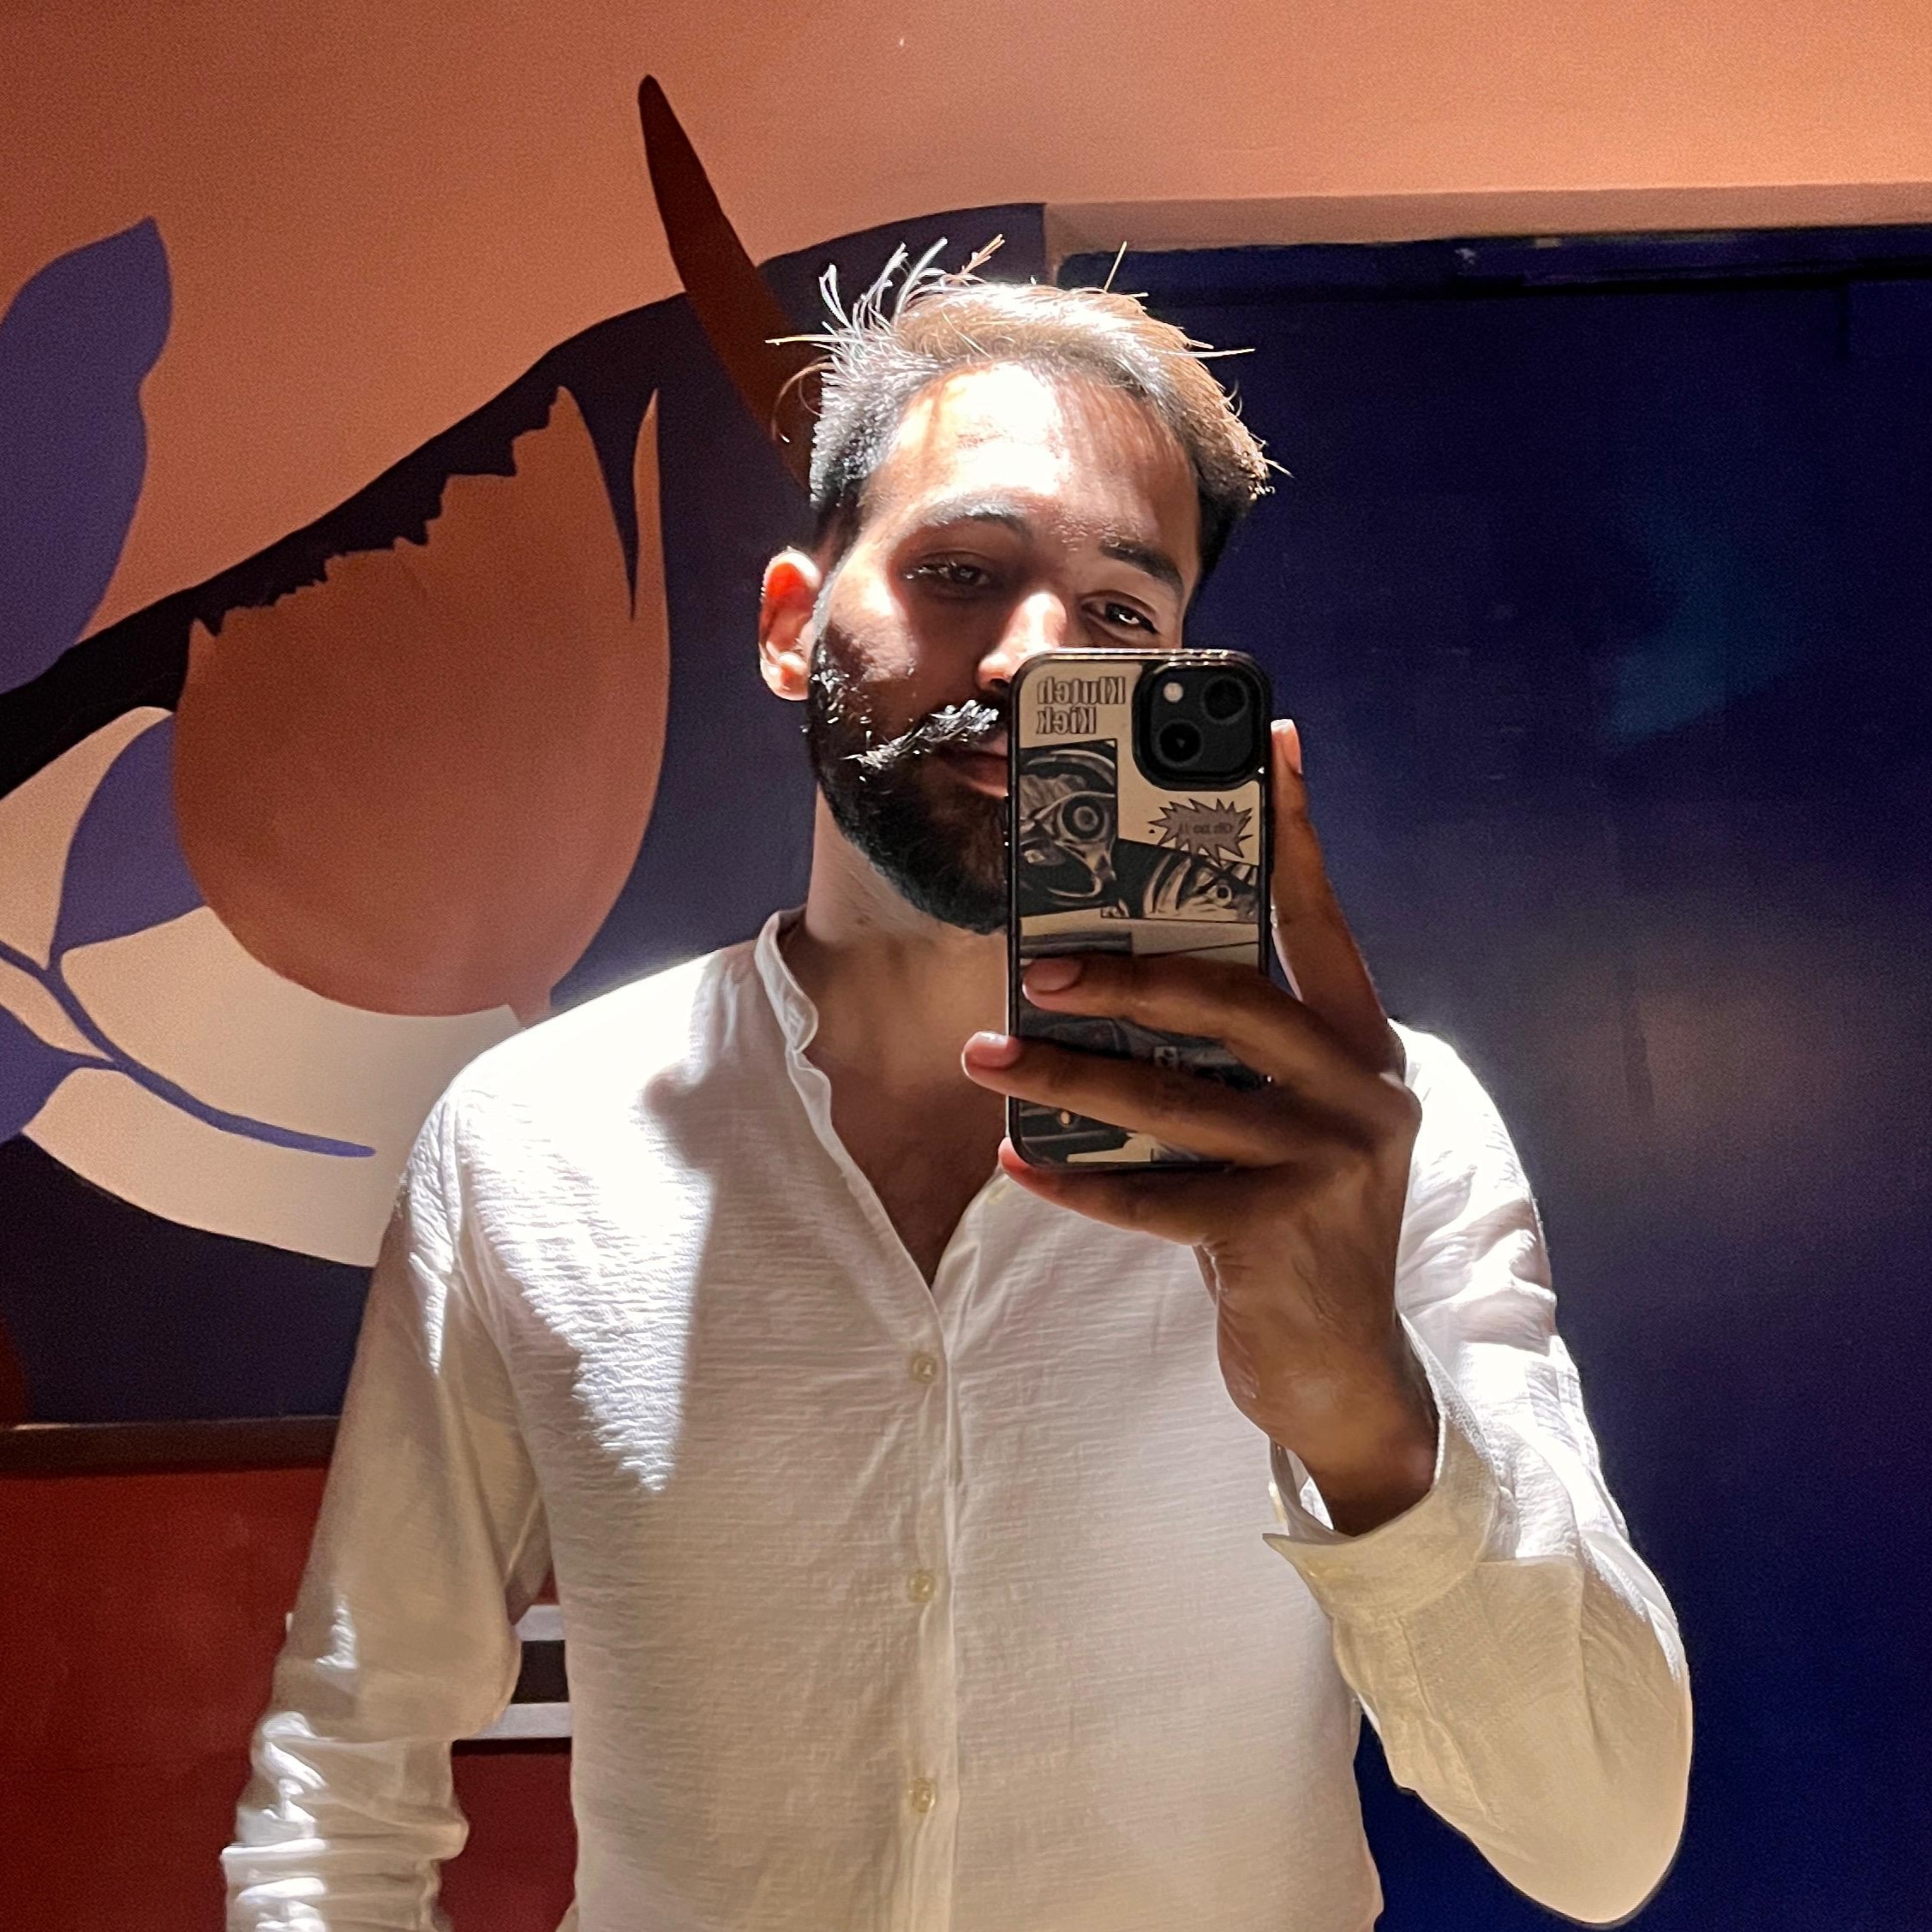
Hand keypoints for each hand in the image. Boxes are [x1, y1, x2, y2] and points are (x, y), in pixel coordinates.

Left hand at [962, 720, 1434, 1532]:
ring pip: (1179, 1100)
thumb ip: (1233, 1052)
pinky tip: (1016, 1160)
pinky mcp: (1284, 1237)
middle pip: (1234, 1001)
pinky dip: (1078, 1180)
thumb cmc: (1290, 1219)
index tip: (1267, 742)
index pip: (1320, 921)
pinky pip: (1158, 1198)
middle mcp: (1362, 1091)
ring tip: (988, 1057)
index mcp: (1362, 1043)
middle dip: (1126, 971)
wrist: (1343, 1371)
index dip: (1293, 832)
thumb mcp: (1282, 1120)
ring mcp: (1330, 1166)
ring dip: (1068, 1076)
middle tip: (1036, 960)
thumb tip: (1109, 970)